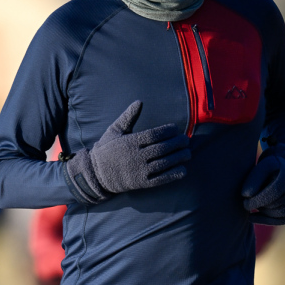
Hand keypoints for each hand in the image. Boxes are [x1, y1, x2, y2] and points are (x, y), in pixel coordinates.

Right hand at [64, 101, 189, 203]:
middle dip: (177, 143)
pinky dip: (173, 175)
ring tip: (188, 153)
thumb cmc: (107, 149)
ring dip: (179, 158)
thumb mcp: (115, 131)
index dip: (168, 131)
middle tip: (186, 140)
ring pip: (164, 163)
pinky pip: (161, 179)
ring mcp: (139, 170)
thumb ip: (128, 117)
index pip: (154, 134)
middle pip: (162, 148)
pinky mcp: (141, 183)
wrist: (96, 174)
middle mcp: (136, 156)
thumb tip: (139, 102)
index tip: (176, 129)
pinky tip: (183, 170)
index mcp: (130, 142)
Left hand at [241, 147, 284, 225]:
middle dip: (257, 205)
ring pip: (274, 214)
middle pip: (272, 205)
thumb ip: (254, 178)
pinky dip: (264, 220)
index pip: (273, 193)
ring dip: (261, 210)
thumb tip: (246, 195)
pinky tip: (251, 217)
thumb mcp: (263, 166)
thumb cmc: (271, 168)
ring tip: (256, 201)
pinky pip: (278, 221)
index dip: (257, 200)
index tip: (244, 201)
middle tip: (246, 202)